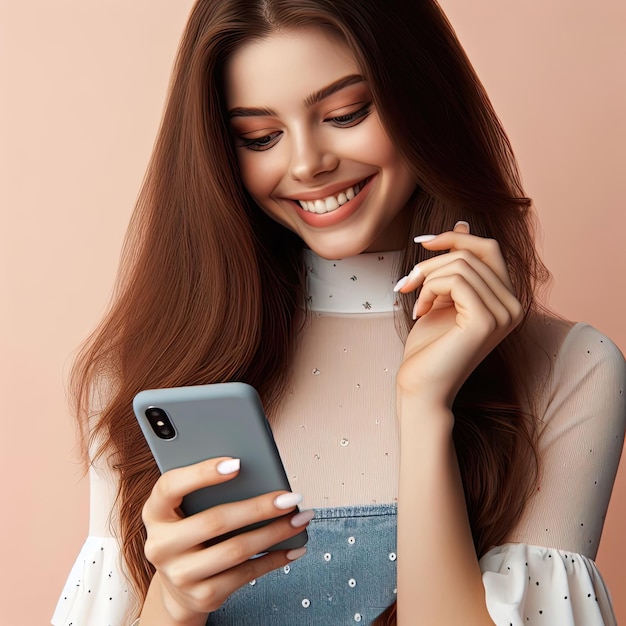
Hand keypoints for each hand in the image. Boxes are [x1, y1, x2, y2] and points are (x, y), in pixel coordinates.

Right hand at [141, 457, 310, 622]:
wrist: (177, 586)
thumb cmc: (190, 531)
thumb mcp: (186, 509)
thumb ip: (206, 490)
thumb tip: (257, 472)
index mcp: (154, 513)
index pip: (170, 487)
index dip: (202, 473)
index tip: (237, 463)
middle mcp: (161, 545)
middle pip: (215, 520)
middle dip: (259, 507)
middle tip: (289, 496)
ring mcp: (180, 574)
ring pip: (236, 549)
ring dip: (275, 532)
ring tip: (300, 518)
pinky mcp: (203, 596)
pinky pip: (246, 575)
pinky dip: (274, 559)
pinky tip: (293, 547)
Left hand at [394, 222, 522, 412]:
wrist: (421, 386)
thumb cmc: (429, 346)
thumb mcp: (443, 296)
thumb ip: (456, 265)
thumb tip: (463, 221)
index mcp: (506, 299)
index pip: (488, 248)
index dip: (455, 236)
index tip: (422, 241)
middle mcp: (514, 306)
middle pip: (475, 250)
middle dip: (434, 259)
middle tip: (407, 281)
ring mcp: (505, 313)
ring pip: (461, 264)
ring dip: (426, 278)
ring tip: (413, 301)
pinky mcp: (487, 321)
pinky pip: (455, 281)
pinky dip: (429, 289)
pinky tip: (419, 311)